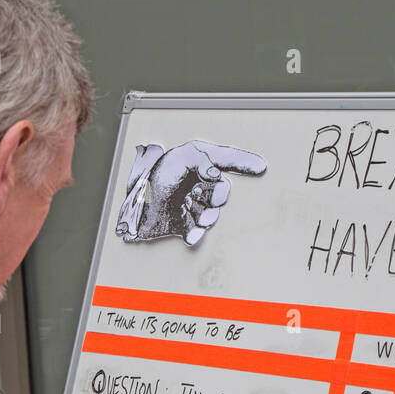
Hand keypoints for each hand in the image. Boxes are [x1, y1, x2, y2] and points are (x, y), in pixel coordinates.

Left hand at [115, 139, 266, 246]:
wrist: (133, 206)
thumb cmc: (154, 176)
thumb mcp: (179, 159)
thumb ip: (201, 161)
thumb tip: (216, 173)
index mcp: (202, 165)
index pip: (228, 160)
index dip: (245, 163)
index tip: (261, 167)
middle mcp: (201, 186)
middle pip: (222, 193)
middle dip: (215, 195)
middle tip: (199, 192)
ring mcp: (196, 207)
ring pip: (212, 215)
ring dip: (203, 214)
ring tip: (188, 208)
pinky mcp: (187, 226)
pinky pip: (199, 233)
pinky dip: (194, 235)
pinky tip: (189, 234)